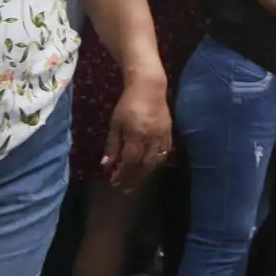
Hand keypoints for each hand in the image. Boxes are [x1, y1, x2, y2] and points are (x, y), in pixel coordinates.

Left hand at [101, 67, 171, 190]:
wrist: (149, 87)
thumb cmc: (128, 104)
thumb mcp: (115, 124)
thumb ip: (112, 145)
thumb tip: (106, 165)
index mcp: (136, 135)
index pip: (130, 161)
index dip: (122, 174)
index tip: (114, 181)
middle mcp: (151, 138)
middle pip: (144, 165)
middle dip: (134, 178)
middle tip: (125, 188)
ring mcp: (163, 135)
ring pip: (156, 161)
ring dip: (146, 173)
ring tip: (137, 180)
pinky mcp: (169, 132)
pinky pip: (166, 152)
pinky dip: (158, 162)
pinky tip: (151, 166)